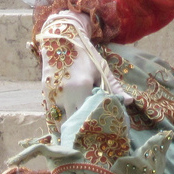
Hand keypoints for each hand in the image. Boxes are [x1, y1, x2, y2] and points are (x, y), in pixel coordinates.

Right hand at [35, 10, 130, 132]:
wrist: (61, 39)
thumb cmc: (85, 54)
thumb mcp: (101, 70)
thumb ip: (114, 88)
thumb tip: (129, 102)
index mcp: (82, 88)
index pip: (90, 115)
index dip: (96, 125)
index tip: (102, 130)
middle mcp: (66, 94)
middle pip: (74, 123)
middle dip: (82, 130)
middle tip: (90, 134)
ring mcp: (53, 94)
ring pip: (59, 122)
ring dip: (68, 127)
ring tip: (78, 129)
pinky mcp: (45, 94)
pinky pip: (50, 115)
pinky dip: (58, 120)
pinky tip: (67, 120)